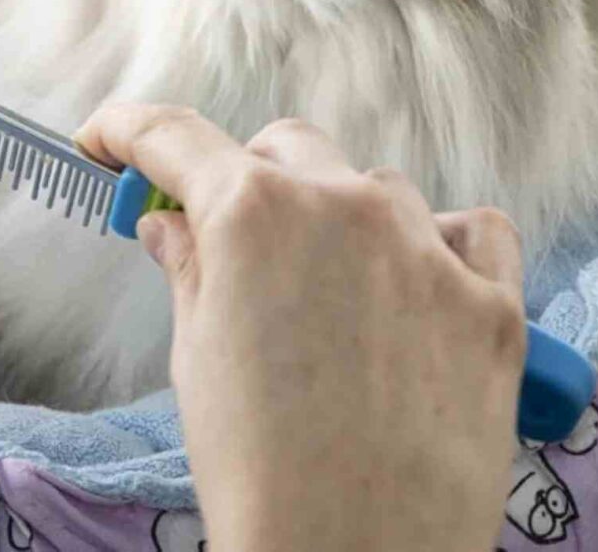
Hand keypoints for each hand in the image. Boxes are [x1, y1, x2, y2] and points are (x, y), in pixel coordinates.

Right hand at [76, 106, 524, 551]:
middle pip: (282, 147)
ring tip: (330, 292)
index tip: (106, 140)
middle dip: (246, 178)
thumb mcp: (195, 354)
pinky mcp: (492, 297)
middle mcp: (342, 204)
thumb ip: (186, 265)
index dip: (126, 132)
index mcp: (251, 213)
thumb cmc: (255, 466)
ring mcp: (426, 246)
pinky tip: (417, 286)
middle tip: (232, 236)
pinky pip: (469, 229)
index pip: (173, 136)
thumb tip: (169, 224)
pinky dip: (439, 242)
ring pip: (372, 185)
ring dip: (340, 217)